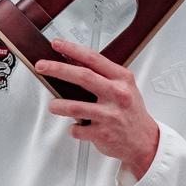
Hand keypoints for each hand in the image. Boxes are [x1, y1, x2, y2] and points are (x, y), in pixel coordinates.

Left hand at [34, 38, 160, 178]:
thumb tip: (72, 63)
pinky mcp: (103, 133)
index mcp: (122, 79)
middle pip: (82, 76)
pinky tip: (77, 126)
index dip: (72, 49)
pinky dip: (73, 128)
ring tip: (53, 105)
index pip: (94, 58)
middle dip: (58, 69)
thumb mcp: (124, 87)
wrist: (144, 141)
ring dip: (58, 105)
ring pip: (75, 106)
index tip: (57, 44)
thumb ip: (103, 75)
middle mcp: (117, 94)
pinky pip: (77, 129)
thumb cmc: (130, 112)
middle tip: (42, 66)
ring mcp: (110, 115)